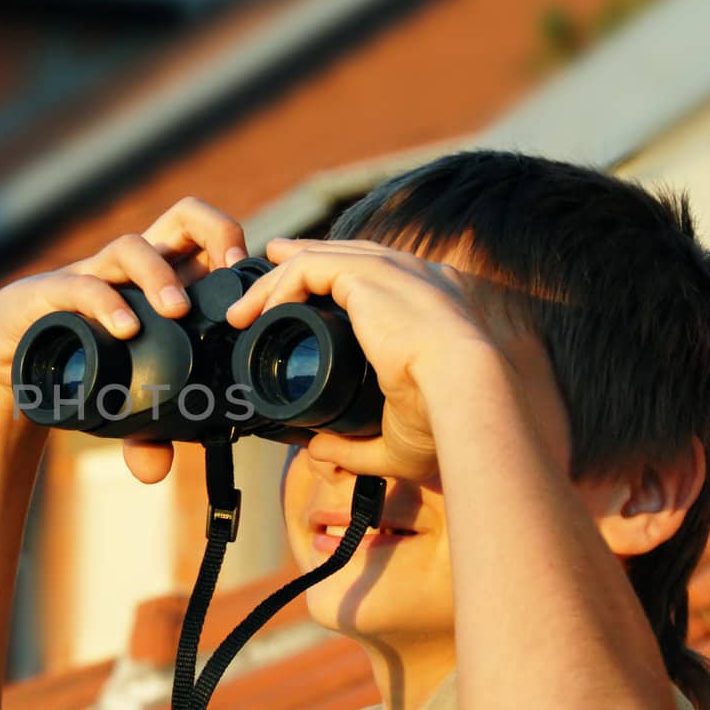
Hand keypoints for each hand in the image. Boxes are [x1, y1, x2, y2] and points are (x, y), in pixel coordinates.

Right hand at [0, 198, 248, 482]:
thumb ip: (142, 436)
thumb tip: (154, 471)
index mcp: (162, 282)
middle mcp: (133, 270)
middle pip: (186, 217)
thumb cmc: (78, 364)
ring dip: (161, 275)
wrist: (7, 358)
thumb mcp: (120, 401)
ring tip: (176, 311)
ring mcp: (95, 275)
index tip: (254, 283)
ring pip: (135, 246)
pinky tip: (124, 328)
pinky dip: (108, 304)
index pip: (209, 240)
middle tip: (231, 272)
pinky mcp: (53, 291)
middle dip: (218, 232)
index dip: (238, 249)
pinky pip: (85, 285)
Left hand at [223, 238, 507, 481]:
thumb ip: (355, 447)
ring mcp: (393, 271)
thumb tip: (320, 453)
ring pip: (320, 257)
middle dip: (300, 261)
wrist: (467, 394)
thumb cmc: (444, 421)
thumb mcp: (395, 442)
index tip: (301, 291)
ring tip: (243, 312)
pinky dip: (280, 284)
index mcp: (435, 305)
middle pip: (347, 256)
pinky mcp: (369, 275)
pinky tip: (263, 311)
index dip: (337, 279)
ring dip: (275, 281)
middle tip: (264, 277)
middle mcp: (418, 277)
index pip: (379, 278)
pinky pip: (309, 265)